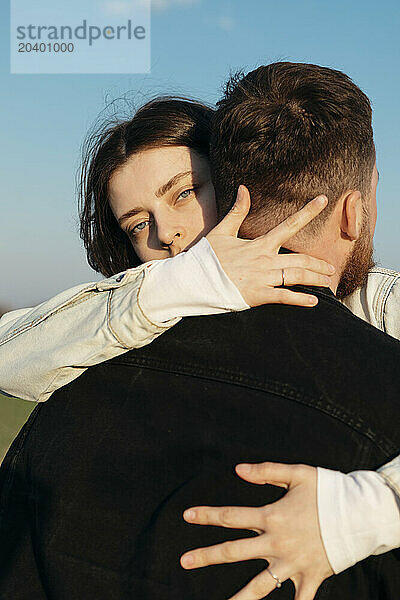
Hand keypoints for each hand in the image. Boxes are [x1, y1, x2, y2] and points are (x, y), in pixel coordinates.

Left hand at [181, 462, 333, 599]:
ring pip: (259, 586)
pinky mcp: (310, 578)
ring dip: (239, 597)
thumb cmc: (329, 491)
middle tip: (184, 561)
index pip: (231, 516)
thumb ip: (266, 470)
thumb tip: (237, 469)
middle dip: (207, 556)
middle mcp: (277, 543)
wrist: (361, 514)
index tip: (187, 515)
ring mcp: (292, 565)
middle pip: (234, 551)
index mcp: (271, 516)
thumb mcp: (298, 473)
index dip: (207, 515)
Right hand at [206, 186, 334, 307]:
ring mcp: (263, 278)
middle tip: (331, 266)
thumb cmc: (206, 257)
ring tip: (328, 281)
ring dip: (315, 279)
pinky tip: (313, 301)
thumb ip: (237, 211)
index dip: (308, 212)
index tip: (323, 200)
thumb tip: (244, 189)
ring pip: (297, 276)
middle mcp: (265, 260)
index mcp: (259, 244)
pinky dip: (300, 299)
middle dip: (319, 263)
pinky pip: (284, 297)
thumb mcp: (221, 231)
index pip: (289, 225)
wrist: (194, 280)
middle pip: (300, 259)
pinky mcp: (258, 295)